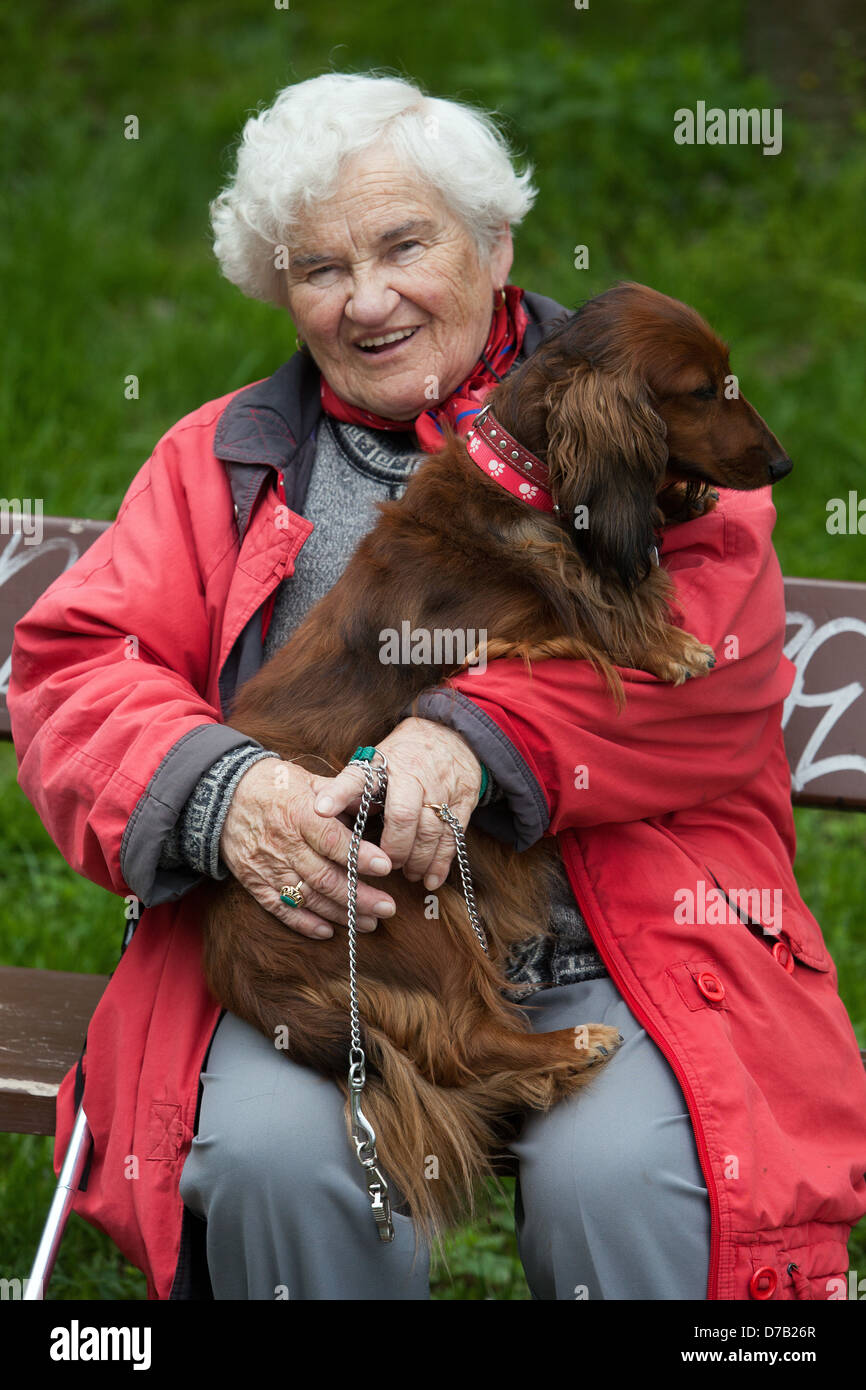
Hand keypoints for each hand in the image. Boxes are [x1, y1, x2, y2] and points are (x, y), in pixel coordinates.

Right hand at [219, 758, 396, 939]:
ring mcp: (268, 866)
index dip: (359, 856)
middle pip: (325, 877)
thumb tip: (375, 805)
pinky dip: (304, 923)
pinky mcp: (254, 881)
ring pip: (308, 897)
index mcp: (299, 814)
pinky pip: (281, 908)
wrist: (222, 794)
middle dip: (359, 896)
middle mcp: (284, 843)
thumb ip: (341, 796)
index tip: (385, 866)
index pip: (333, 840)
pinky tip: (329, 931)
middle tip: (387, 908)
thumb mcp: (308, 780)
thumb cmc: (274, 784)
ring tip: (368, 923)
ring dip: (340, 913)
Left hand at [312, 717, 483, 891]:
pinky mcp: (463, 801)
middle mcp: (412, 775)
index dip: (338, 794)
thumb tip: (320, 812)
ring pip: (430, 831)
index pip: (356, 777)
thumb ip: (355, 786)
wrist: (453, 736)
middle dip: (394, 847)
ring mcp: (441, 788)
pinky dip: (441, 862)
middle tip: (385, 865)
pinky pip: (452, 836)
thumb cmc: (404, 756)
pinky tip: (430, 879)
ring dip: (417, 860)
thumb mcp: (377, 760)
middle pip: (402, 816)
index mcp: (383, 764)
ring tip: (407, 874)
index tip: (320, 810)